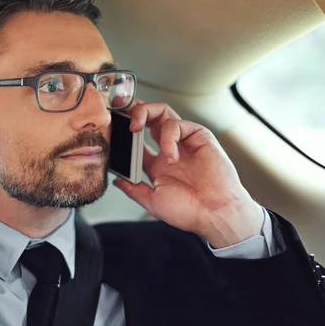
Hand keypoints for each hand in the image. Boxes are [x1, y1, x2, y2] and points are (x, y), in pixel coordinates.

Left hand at [112, 100, 263, 247]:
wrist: (214, 214)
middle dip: (132, 110)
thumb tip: (116, 180)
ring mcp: (184, 142)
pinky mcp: (199, 137)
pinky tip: (170, 155)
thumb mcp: (153, 201)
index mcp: (157, 165)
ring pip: (162, 112)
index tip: (109, 128)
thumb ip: (134, 189)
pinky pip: (178, 124)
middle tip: (118, 113)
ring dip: (144, 114)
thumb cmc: (190, 212)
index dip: (123, 131)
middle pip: (149, 118)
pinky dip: (168, 136)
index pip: (137, 140)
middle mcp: (170, 149)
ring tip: (135, 127)